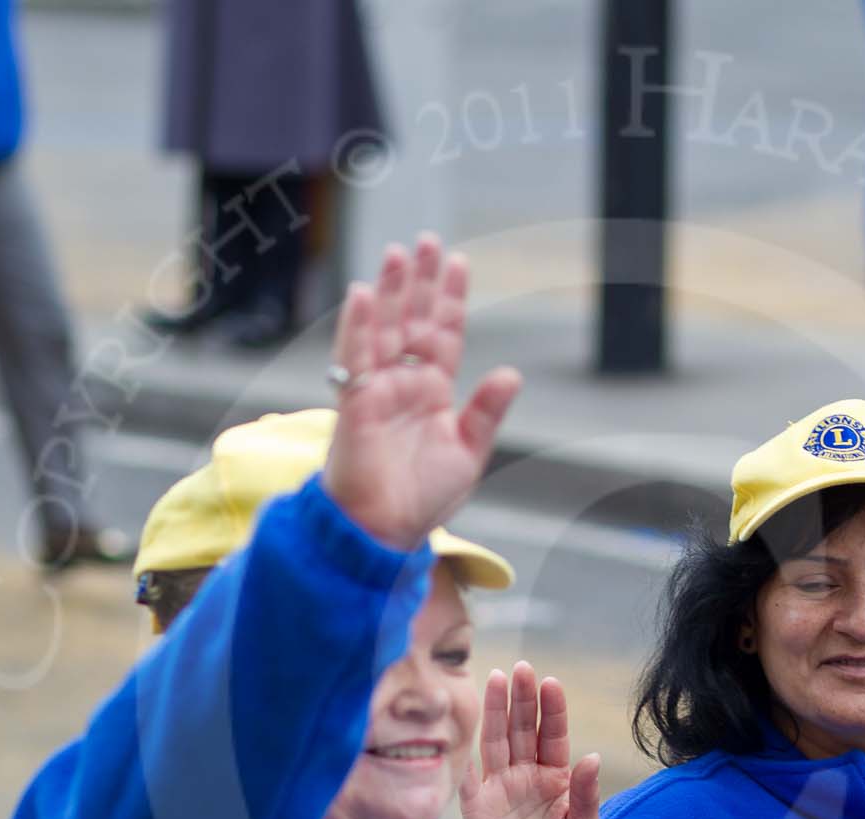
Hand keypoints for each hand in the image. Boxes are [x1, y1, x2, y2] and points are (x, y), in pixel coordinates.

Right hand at [322, 234, 522, 549]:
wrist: (384, 530)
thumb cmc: (422, 498)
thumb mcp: (468, 452)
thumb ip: (486, 413)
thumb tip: (510, 374)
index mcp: (431, 392)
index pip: (441, 334)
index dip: (448, 298)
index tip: (457, 262)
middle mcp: (403, 383)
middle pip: (411, 320)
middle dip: (419, 281)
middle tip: (426, 242)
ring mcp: (376, 390)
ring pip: (383, 329)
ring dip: (389, 292)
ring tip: (398, 255)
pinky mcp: (354, 404)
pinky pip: (354, 358)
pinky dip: (358, 326)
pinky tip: (364, 294)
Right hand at [460, 661, 601, 818]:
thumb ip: (585, 794)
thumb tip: (591, 756)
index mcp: (555, 777)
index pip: (553, 735)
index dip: (552, 710)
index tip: (551, 683)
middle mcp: (525, 775)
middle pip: (523, 729)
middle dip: (523, 699)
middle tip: (523, 668)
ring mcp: (499, 787)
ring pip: (496, 741)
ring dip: (496, 712)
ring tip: (497, 679)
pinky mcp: (475, 806)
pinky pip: (469, 776)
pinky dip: (467, 754)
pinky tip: (468, 727)